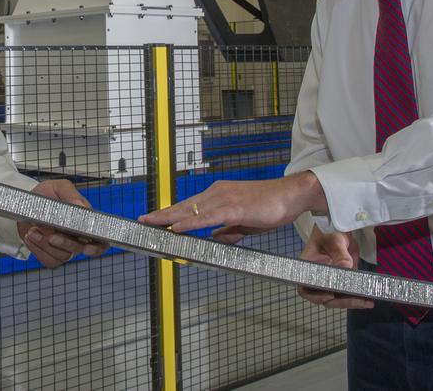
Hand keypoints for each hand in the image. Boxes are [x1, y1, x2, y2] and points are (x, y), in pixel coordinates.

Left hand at [17, 179, 107, 267]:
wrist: (27, 204)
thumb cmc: (46, 195)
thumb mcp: (58, 187)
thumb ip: (70, 194)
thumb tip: (81, 206)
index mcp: (85, 222)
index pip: (100, 240)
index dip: (97, 247)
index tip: (87, 247)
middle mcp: (77, 238)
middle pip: (78, 249)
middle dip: (65, 243)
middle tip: (52, 236)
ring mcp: (64, 248)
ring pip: (61, 256)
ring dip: (45, 243)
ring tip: (33, 229)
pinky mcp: (50, 255)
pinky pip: (48, 260)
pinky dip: (37, 249)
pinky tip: (31, 236)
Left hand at [137, 172, 325, 236]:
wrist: (291, 195)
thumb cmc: (270, 207)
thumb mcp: (246, 223)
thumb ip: (230, 230)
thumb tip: (216, 238)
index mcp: (218, 196)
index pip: (188, 206)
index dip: (170, 214)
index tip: (153, 220)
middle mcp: (217, 194)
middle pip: (183, 206)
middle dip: (161, 214)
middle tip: (141, 221)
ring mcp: (224, 199)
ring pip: (190, 210)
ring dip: (169, 218)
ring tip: (151, 224)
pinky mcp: (234, 208)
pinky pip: (206, 218)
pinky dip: (189, 223)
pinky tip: (176, 228)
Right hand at [297, 226, 372, 309]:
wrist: (340, 230)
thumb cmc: (330, 232)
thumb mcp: (335, 241)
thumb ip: (340, 254)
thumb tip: (346, 267)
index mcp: (308, 269)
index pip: (305, 288)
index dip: (315, 296)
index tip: (330, 295)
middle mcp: (317, 279)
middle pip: (324, 297)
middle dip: (341, 301)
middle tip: (357, 300)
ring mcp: (329, 282)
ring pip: (337, 298)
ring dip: (352, 301)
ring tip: (367, 302)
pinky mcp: (341, 282)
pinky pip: (346, 294)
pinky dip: (356, 298)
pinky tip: (368, 300)